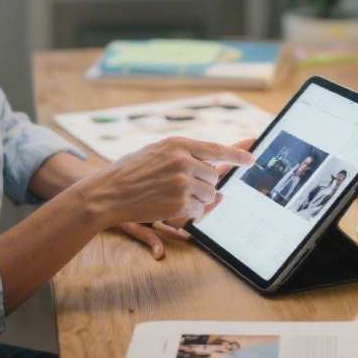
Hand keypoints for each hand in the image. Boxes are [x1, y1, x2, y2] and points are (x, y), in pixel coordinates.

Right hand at [72, 136, 252, 239]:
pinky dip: (191, 213)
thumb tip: (214, 165)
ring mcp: (182, 182)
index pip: (216, 148)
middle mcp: (183, 160)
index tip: (252, 158)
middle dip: (204, 184)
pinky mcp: (179, 203)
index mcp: (178, 144)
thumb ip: (185, 155)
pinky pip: (199, 210)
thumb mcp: (156, 152)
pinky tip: (171, 207)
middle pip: (214, 176)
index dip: (237, 154)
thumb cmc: (130, 171)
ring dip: (198, 200)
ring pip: (210, 195)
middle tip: (181, 186)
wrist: (106, 192)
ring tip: (173, 196)